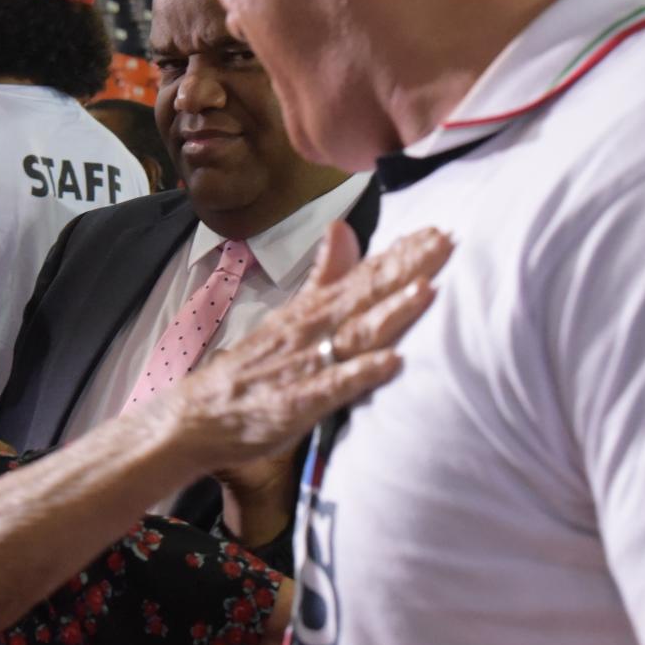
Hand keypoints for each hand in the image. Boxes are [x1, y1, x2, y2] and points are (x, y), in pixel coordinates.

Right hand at [150, 222, 450, 474]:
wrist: (199, 415)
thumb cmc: (253, 369)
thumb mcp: (289, 314)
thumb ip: (322, 276)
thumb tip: (343, 228)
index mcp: (312, 310)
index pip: (362, 275)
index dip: (400, 254)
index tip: (437, 231)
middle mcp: (312, 331)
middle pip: (366, 295)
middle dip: (406, 269)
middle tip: (445, 243)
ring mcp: (306, 365)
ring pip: (355, 334)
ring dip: (391, 312)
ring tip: (425, 290)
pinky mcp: (299, 402)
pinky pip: (334, 385)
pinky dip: (363, 372)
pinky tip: (392, 362)